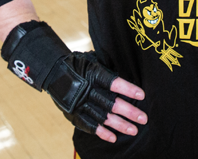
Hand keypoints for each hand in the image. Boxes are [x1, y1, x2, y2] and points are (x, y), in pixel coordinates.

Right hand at [1, 22, 146, 143]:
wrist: (53, 72)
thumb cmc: (78, 64)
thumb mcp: (93, 60)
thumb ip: (108, 67)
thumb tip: (128, 67)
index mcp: (93, 74)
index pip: (112, 82)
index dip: (127, 89)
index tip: (141, 95)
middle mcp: (86, 90)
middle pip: (110, 103)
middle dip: (128, 112)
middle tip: (143, 118)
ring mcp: (79, 104)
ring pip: (102, 117)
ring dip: (119, 125)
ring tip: (134, 130)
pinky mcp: (73, 114)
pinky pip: (89, 126)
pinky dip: (101, 132)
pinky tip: (113, 138)